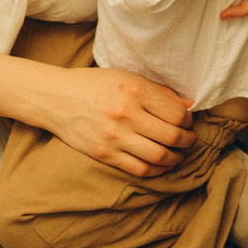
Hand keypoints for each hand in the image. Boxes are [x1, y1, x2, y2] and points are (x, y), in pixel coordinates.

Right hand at [40, 64, 194, 176]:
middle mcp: (126, 114)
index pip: (176, 113)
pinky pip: (139, 169)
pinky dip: (157, 169)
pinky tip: (162, 164)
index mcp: (134, 90)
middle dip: (187, 141)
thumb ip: (159, 92)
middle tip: (189, 139)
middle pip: (171, 136)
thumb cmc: (95, 85)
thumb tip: (189, 105)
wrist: (57, 99)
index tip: (188, 121)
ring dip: (176, 158)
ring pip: (159, 156)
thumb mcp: (127, 77)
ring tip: (179, 154)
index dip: (188, 121)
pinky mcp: (105, 154)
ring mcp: (114, 136)